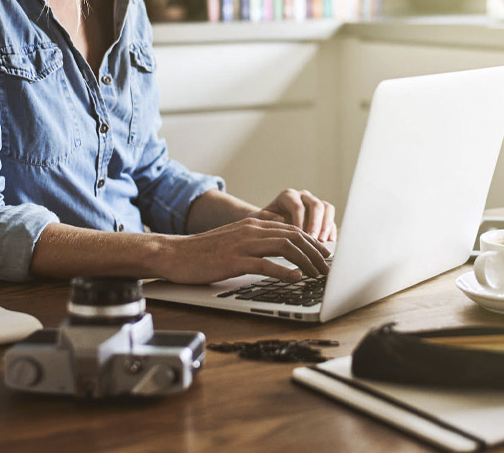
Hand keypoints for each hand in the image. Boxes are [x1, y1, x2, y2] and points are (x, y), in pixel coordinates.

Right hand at [158, 217, 331, 283]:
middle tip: (328, 267)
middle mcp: (251, 230)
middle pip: (294, 236)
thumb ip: (256, 240)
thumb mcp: (234, 239)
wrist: (174, 253)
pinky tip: (295, 279)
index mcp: (253, 224)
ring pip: (285, 247)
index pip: (291, 229)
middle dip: (315, 252)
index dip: (312, 242)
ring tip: (318, 275)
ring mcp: (242, 244)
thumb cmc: (203, 251)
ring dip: (306, 262)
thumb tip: (279, 247)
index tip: (325, 255)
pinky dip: (284, 271)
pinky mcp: (233, 260)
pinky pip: (265, 264)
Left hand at [256, 188, 336, 242]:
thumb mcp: (257, 219)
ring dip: (326, 225)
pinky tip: (330, 241)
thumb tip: (279, 219)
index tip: (300, 235)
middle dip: (316, 223)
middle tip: (314, 239)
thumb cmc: (262, 222)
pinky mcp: (321, 215)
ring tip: (323, 241)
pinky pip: (331, 219)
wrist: (268, 225)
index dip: (300, 220)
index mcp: (288, 196)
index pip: (297, 206)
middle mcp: (303, 197)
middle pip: (315, 205)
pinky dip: (331, 230)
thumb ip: (264, 218)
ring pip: (327, 208)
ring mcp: (314, 205)